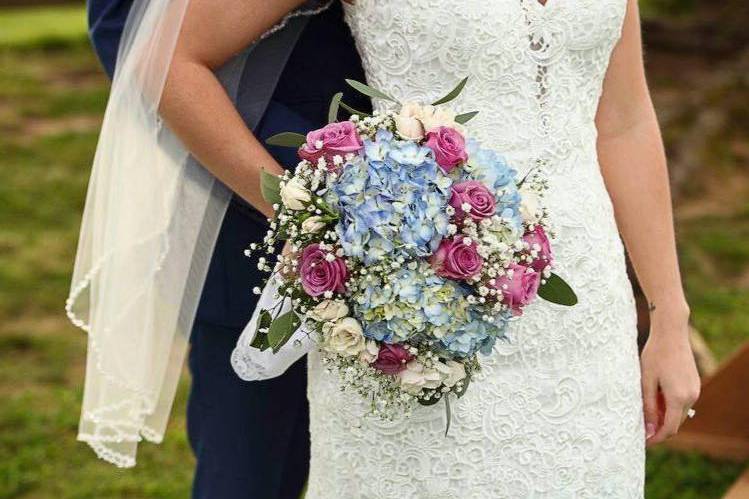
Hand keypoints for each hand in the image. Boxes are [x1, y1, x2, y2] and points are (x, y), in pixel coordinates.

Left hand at [640, 303, 700, 445]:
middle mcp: (691, 397)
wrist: (671, 333)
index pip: (669, 428)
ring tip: (645, 410)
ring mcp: (695, 390)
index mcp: (678, 398)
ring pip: (679, 413)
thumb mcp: (646, 381)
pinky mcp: (694, 384)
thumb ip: (648, 406)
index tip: (643, 441)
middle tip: (640, 427)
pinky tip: (655, 398)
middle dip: (659, 428)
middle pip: (675, 423)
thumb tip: (648, 428)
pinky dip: (670, 406)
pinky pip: (683, 402)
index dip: (657, 437)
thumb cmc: (654, 355)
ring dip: (664, 416)